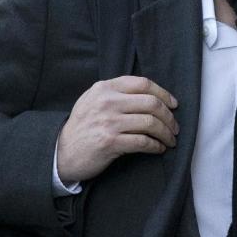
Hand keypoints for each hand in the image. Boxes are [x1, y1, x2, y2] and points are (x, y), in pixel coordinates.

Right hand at [56, 76, 178, 183]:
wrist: (62, 152)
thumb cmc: (82, 127)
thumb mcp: (92, 100)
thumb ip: (115, 93)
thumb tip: (149, 95)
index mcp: (104, 88)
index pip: (142, 83)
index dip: (163, 93)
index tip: (173, 104)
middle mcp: (107, 102)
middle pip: (151, 103)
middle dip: (169, 116)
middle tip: (174, 127)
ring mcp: (108, 122)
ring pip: (150, 123)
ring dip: (166, 133)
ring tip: (170, 140)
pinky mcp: (110, 142)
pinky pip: (143, 142)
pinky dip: (156, 146)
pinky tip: (159, 148)